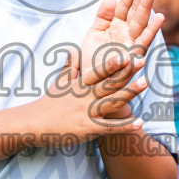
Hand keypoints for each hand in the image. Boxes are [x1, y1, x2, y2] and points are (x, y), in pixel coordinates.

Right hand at [31, 46, 148, 143]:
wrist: (32, 124)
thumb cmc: (47, 104)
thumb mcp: (59, 83)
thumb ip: (70, 67)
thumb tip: (73, 49)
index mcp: (80, 84)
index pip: (99, 70)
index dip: (113, 61)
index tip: (126, 52)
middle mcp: (85, 96)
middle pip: (108, 82)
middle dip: (126, 71)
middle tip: (142, 60)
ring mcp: (87, 112)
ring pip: (112, 101)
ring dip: (129, 92)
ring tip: (145, 83)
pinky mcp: (88, 129)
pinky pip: (110, 127)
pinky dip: (125, 126)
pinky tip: (139, 123)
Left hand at [78, 0, 162, 90]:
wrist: (90, 85)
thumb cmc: (93, 60)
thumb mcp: (94, 34)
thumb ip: (103, 16)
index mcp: (117, 26)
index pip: (126, 5)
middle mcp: (127, 34)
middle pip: (136, 11)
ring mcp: (130, 45)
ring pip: (141, 23)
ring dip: (147, 6)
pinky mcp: (132, 57)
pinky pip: (142, 42)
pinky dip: (151, 31)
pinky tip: (159, 19)